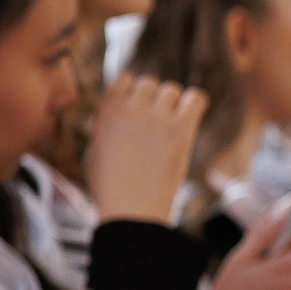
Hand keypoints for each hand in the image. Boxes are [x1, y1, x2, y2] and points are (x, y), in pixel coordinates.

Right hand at [83, 75, 205, 223]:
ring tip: (169, 127)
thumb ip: (106, 124)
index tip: (135, 111)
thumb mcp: (95, 149)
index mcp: (105, 111)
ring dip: (171, 105)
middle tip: (153, 125)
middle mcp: (130, 108)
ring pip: (171, 90)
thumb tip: (119, 111)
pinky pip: (195, 98)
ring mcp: (156, 117)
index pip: (124, 79)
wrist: (131, 210)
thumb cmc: (109, 186)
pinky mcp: (180, 130)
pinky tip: (187, 121)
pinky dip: (193, 105)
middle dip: (152, 100)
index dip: (132, 93)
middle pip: (150, 83)